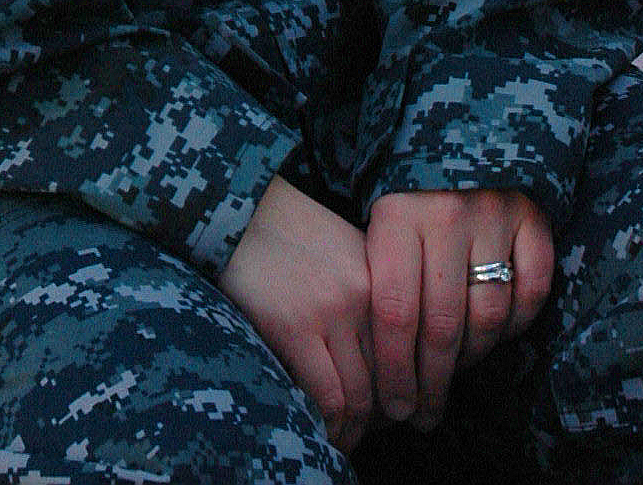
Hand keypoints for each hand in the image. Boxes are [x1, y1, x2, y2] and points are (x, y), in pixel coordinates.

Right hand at [220, 173, 375, 453]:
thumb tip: (384, 356)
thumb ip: (366, 292)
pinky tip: (322, 429)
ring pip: (361, 395)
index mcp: (380, 272)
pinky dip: (330, 424)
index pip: (408, 351)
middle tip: (367, 429)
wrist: (234, 207)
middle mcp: (365, 293)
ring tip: (343, 436)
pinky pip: (328, 397)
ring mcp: (332, 311)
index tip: (391, 407)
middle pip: (390, 378)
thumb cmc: (283, 229)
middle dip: (382, 415)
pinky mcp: (295, 327)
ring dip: (355, 427)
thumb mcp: (340, 247)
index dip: (403, 389)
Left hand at [366, 188, 554, 428]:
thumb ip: (376, 276)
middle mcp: (445, 215)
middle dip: (430, 383)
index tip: (393, 408)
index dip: (394, 370)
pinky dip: (517, 324)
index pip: (394, 312)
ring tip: (453, 371)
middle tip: (423, 415)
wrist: (456, 126)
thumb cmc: (407, 188)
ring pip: (487, 316)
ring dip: (471, 357)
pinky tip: (497, 333)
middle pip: (440, 325)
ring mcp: (493, 216)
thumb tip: (367, 363)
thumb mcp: (376, 218)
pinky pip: (531, 294)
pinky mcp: (533, 219)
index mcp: (395, 214)